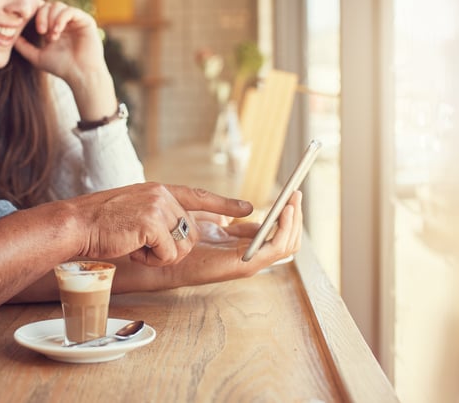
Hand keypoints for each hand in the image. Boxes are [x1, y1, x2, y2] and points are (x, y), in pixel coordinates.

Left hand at [12, 1, 106, 86]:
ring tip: (51, 36)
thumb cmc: (61, 67)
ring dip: (51, 19)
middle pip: (48, 5)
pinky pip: (70, 11)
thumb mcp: (37, 56)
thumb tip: (9, 38)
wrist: (80, 75)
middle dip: (41, 16)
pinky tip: (57, 32)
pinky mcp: (85, 20)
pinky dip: (61, 19)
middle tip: (40, 31)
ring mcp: (75, 19)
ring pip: (58, 5)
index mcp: (54, 26)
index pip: (41, 10)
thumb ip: (23, 47)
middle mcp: (65, 21)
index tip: (28, 23)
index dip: (33, 12)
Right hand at [68, 183, 253, 266]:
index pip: (198, 196)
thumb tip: (184, 226)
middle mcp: (163, 195)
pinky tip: (131, 248)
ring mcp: (159, 206)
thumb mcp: (135, 210)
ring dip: (159, 254)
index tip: (248, 208)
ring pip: (182, 245)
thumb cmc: (100, 224)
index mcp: (159, 190)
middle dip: (170, 247)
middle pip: (190, 232)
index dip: (224, 204)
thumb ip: (160, 213)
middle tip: (140, 244)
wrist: (77, 224)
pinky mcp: (153, 223)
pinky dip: (151, 259)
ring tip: (133, 244)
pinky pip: (168, 253)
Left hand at [170, 191, 303, 283]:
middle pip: (285, 238)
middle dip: (295, 216)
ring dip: (294, 222)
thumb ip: (229, 212)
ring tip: (292, 201)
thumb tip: (249, 209)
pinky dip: (284, 231)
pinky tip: (284, 213)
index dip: (286, 212)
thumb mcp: (209, 216)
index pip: (274, 230)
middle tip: (296, 193)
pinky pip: (274, 249)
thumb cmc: (179, 234)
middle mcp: (249, 253)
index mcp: (242, 242)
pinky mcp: (244, 265)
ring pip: (286, 245)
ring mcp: (249, 261)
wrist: (162, 249)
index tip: (292, 193)